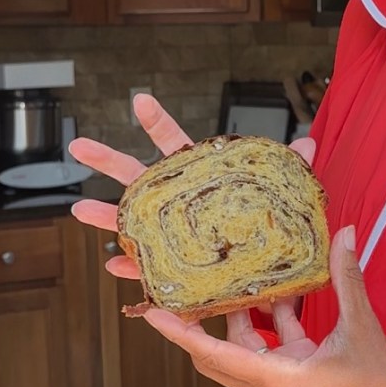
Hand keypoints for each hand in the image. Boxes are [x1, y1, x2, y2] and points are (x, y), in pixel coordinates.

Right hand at [70, 93, 315, 281]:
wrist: (276, 285)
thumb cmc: (272, 237)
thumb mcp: (283, 203)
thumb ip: (289, 175)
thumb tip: (307, 145)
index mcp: (201, 182)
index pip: (177, 146)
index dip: (158, 124)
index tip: (139, 101)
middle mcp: (180, 206)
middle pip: (138, 178)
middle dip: (107, 160)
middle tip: (78, 145)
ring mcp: (173, 238)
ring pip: (134, 225)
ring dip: (107, 218)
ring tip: (80, 211)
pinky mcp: (177, 273)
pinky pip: (150, 271)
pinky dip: (134, 271)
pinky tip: (116, 266)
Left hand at [144, 226, 385, 386]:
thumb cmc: (376, 385)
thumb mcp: (361, 327)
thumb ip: (348, 279)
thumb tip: (344, 235)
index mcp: (275, 378)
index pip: (213, 353)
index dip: (181, 332)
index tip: (153, 313)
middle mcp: (266, 386)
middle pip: (216, 354)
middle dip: (200, 323)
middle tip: (185, 289)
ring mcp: (276, 386)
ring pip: (241, 348)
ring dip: (242, 316)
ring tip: (244, 278)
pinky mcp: (290, 381)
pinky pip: (265, 350)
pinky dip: (268, 324)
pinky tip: (282, 295)